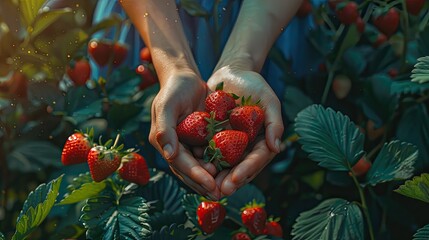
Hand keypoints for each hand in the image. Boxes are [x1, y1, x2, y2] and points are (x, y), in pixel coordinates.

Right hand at [149, 70, 219, 198]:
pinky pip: (210, 153)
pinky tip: (232, 170)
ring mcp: (188, 144)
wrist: (185, 76)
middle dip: (204, 183)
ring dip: (212, 177)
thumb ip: (165, 129)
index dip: (195, 175)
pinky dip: (219, 163)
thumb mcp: (167, 105)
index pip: (180, 163)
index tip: (210, 184)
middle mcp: (175, 147)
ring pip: (200, 165)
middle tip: (220, 194)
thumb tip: (170, 155)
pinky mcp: (200, 138)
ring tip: (227, 187)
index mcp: (163, 142)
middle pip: (190, 170)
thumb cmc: (174, 88)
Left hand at [207, 66, 283, 196]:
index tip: (235, 179)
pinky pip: (207, 152)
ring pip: (223, 165)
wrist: (230, 73)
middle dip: (230, 181)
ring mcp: (229, 144)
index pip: (256, 160)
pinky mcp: (213, 139)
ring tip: (205, 185)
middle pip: (239, 168)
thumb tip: (276, 147)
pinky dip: (202, 161)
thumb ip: (275, 123)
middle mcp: (246, 147)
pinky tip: (193, 167)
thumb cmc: (253, 84)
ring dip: (215, 176)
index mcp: (262, 141)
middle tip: (219, 191)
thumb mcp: (268, 100)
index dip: (247, 171)